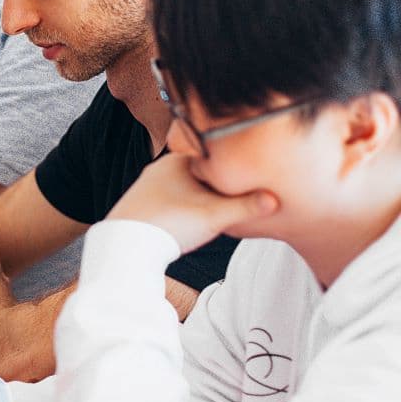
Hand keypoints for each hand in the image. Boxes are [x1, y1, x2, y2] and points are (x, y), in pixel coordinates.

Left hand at [107, 154, 278, 252]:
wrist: (125, 247)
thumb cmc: (171, 224)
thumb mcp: (215, 215)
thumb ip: (246, 206)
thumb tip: (276, 200)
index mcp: (177, 160)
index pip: (210, 154)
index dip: (229, 163)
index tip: (245, 172)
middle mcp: (158, 168)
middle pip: (196, 170)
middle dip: (215, 181)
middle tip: (235, 193)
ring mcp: (145, 187)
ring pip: (181, 186)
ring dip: (197, 196)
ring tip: (214, 209)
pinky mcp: (138, 205)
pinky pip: (167, 201)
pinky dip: (180, 207)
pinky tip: (188, 220)